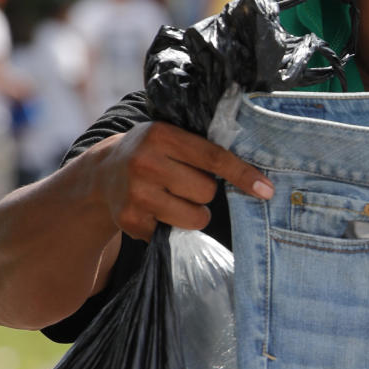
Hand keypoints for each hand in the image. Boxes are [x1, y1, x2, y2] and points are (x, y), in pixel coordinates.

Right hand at [93, 121, 272, 240]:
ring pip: (195, 217)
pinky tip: (153, 210)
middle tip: (184, 183)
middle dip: (204, 192)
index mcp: (161, 135)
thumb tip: (254, 175)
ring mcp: (136, 194)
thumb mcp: (169, 137)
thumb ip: (202, 148)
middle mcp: (146, 163)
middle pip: (207, 192)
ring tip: (172, 199)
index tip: (266, 189)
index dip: (242, 175)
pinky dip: (170, 225)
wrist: (102, 173)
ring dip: (193, 213)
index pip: (213, 158)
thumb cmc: (151, 153)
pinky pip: (173, 233)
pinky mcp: (131, 221)